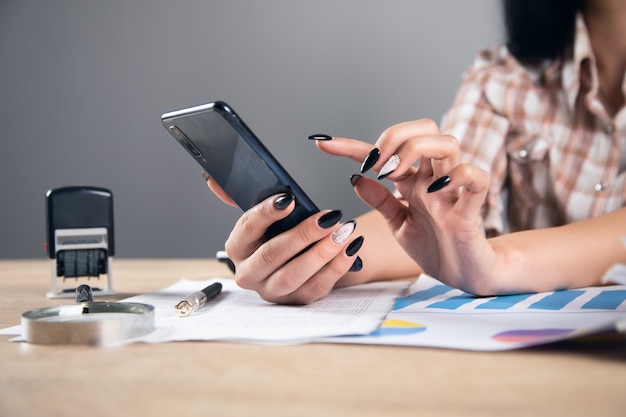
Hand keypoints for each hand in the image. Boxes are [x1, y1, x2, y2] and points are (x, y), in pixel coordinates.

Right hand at [202, 171, 363, 303]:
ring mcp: (272, 290)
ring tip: (343, 232)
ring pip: (294, 274)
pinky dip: (336, 267)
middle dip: (302, 234)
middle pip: (272, 254)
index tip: (289, 200)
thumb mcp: (262, 216)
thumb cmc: (279, 234)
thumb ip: (241, 197)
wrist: (298, 260)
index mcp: (237, 247)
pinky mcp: (296, 301)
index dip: (266, 214)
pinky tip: (351, 249)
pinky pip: (316, 287)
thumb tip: (213, 179)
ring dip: (321, 252)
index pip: (247, 228)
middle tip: (328, 217)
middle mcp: (249, 272)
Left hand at [315, 119, 498, 294]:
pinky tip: (436, 190)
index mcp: (414, 180)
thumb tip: (355, 179)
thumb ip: (381, 202)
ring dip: (417, 150)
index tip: (322, 144)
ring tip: (396, 174)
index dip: (350, 145)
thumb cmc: (435, 247)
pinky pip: (475, 178)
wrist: (463, 276)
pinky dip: (458, 176)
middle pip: (425, 128)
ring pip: (448, 143)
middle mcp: (433, 178)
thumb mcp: (398, 225)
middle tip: (376, 166)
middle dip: (395, 136)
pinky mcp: (471, 210)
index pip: (383, 152)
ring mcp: (453, 191)